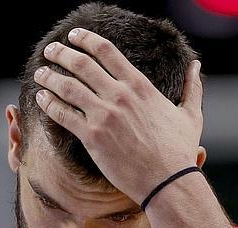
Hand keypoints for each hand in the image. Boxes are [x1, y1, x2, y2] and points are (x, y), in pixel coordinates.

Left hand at [34, 28, 203, 203]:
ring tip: (40, 73)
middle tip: (50, 50)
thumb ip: (192, 87)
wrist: (167, 181)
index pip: (107, 51)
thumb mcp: (190, 115)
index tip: (74, 36)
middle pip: (82, 64)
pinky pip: (63, 115)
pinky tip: (41, 99)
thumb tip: (197, 66)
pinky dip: (49, 104)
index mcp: (140, 86)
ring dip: (50, 77)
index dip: (87, 39)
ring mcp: (104, 115)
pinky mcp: (92, 136)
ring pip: (68, 87)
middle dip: (62, 53)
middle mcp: (119, 95)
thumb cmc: (179, 150)